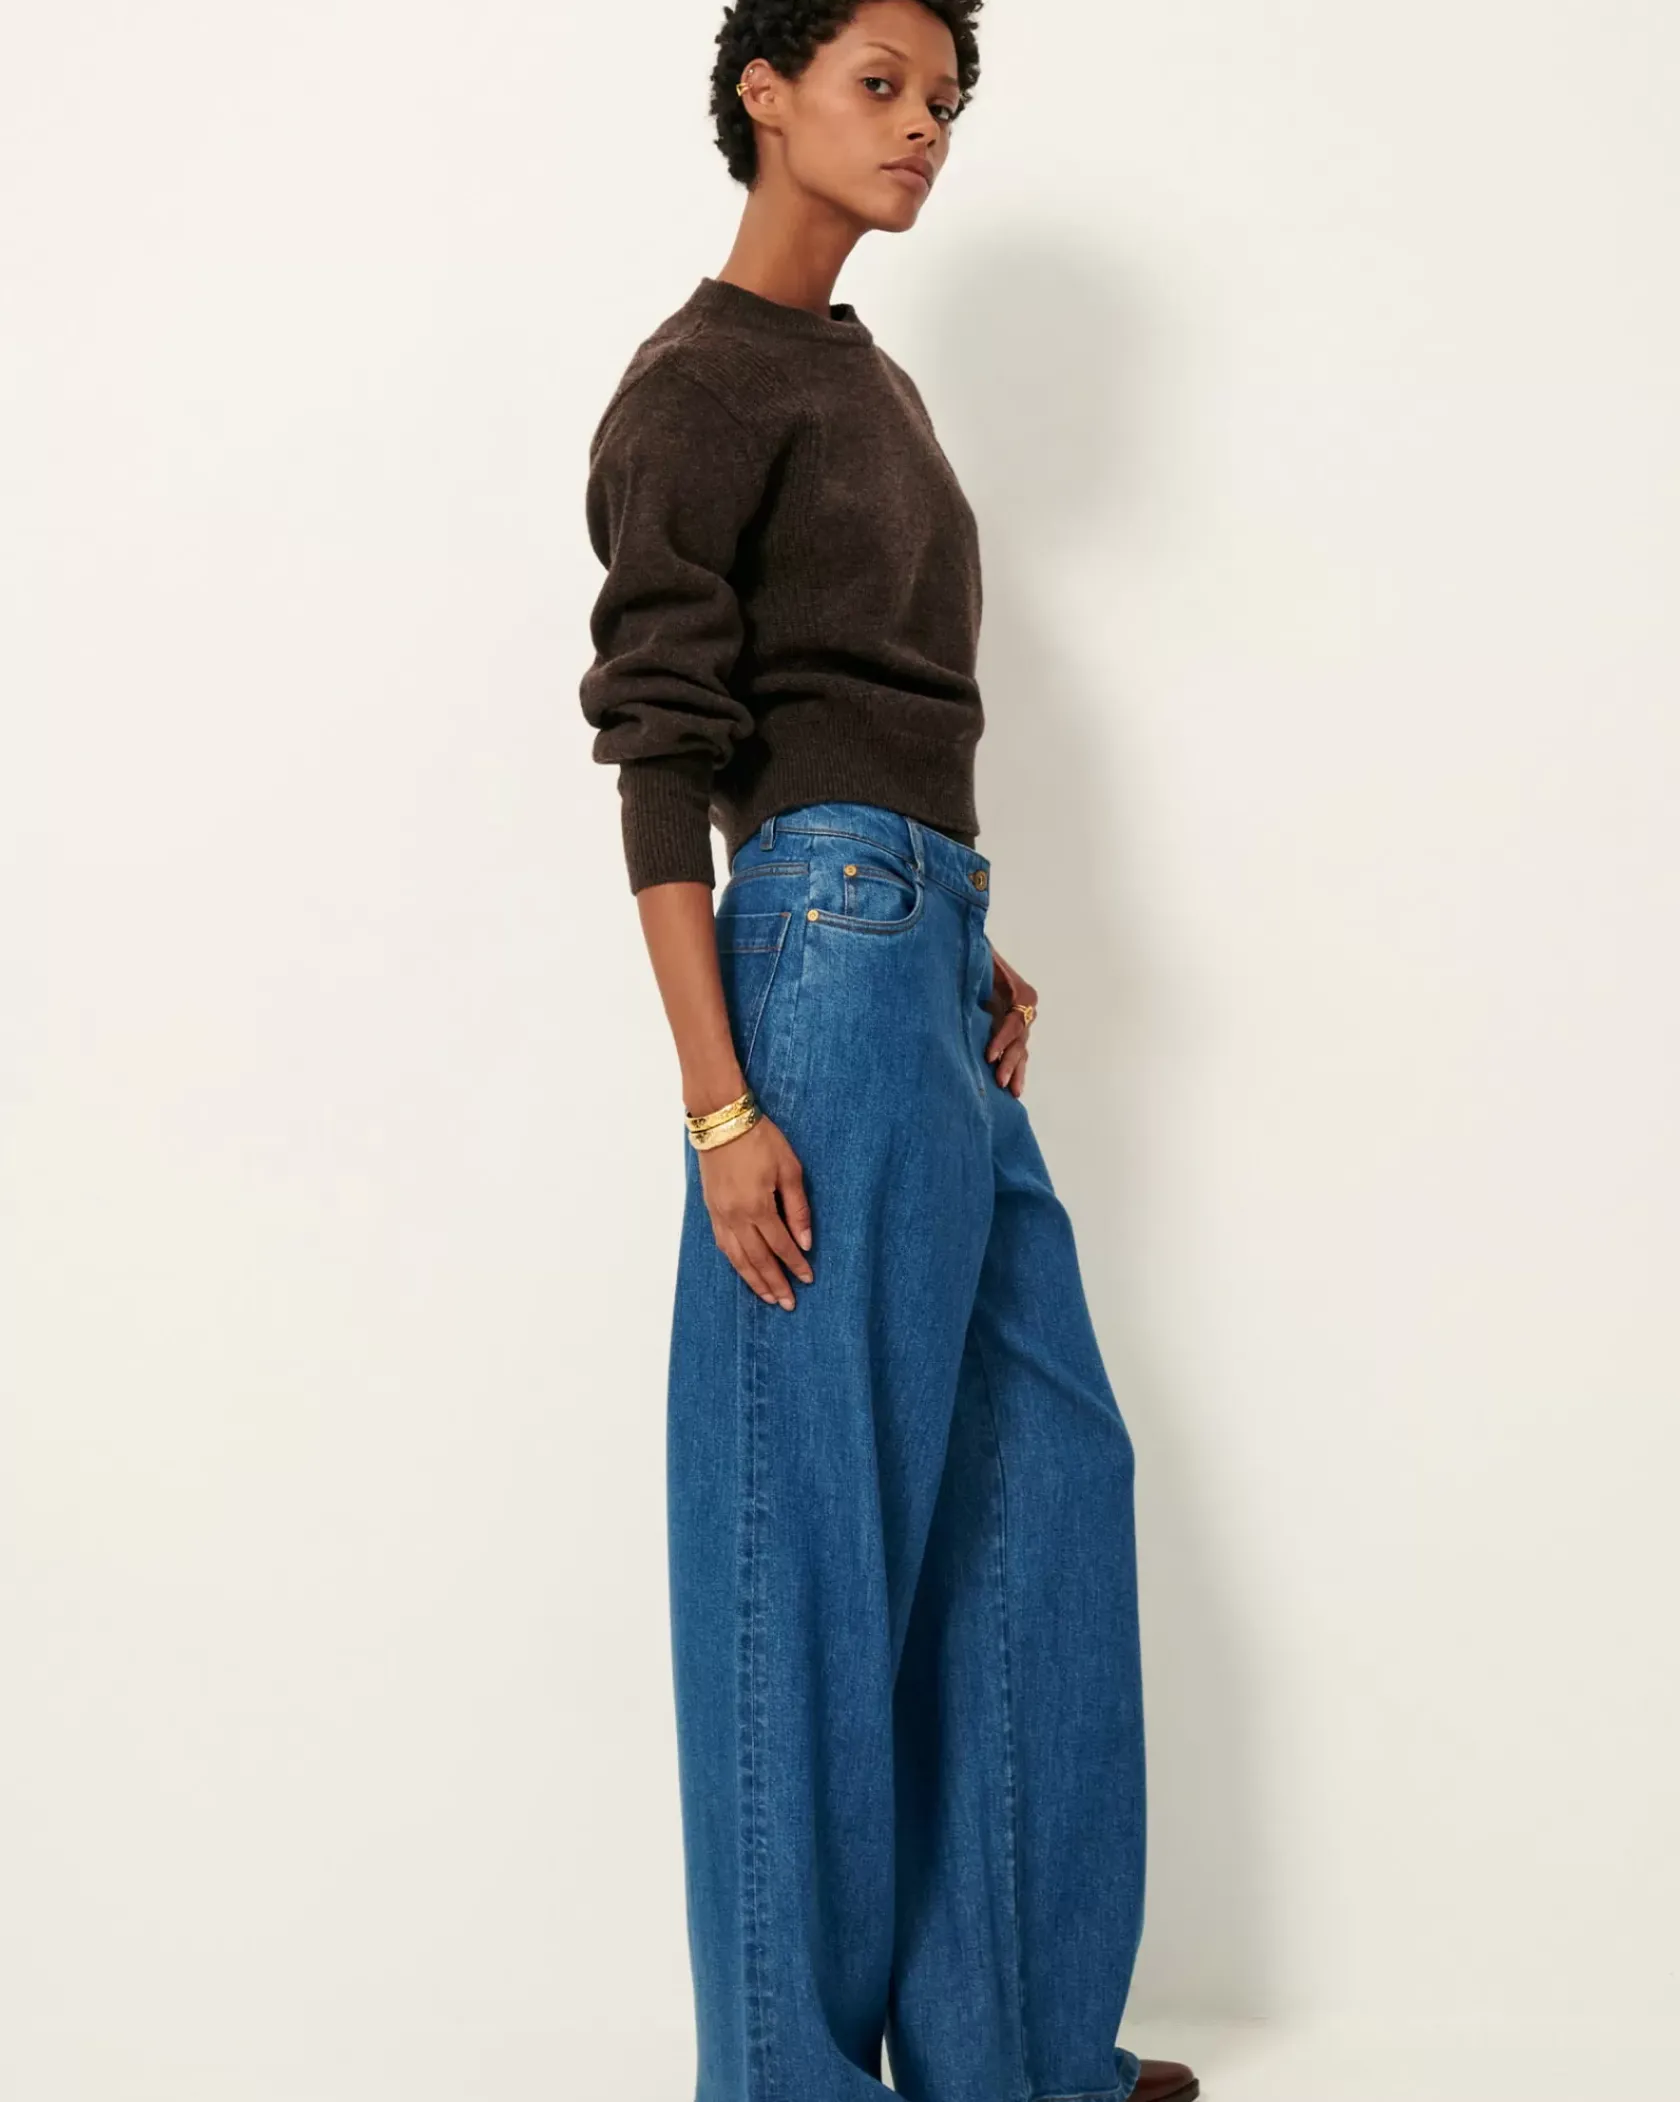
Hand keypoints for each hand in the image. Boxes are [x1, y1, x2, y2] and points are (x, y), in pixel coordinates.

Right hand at [698, 1112, 814, 1309]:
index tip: (808, 1280)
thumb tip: (805, 1242)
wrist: (721, 1121)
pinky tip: (744, 1271)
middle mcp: (736, 1217)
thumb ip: (798, 1208)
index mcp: (758, 1207)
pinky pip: (723, 1245)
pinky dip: (735, 1263)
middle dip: (775, 1283)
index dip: (795, 1265)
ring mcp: (720, 1215)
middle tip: (788, 1303)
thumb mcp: (789, 1168)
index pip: (781, 1245)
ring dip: (753, 1280)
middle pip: (757, 1260)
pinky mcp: (711, 1209)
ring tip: (767, 1296)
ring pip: (737, 1258)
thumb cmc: (760, 1139)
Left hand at [983, 943, 1037, 1096]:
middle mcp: (1026, 1010)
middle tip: (1000, 1081)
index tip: (989, 1056)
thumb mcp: (982, 959)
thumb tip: (975, 966)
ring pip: (1021, 1050)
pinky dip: (1015, 1070)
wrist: (977, 953)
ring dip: (1015, 1071)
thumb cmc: (978, 957)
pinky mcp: (1013, 1032)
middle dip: (1010, 1062)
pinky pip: (1016, 1052)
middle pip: (1020, 1040)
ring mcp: (1022, 1022)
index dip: (1002, 1040)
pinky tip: (1013, 1090)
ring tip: (1012, 1092)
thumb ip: (980, 965)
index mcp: (1022, 994)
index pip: (1014, 1022)